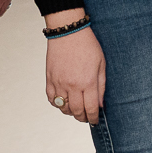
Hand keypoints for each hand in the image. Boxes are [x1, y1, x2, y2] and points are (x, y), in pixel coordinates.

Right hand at [43, 10, 105, 124]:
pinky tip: (64, 102)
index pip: (90, 108)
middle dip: (82, 118)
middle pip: (76, 111)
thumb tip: (100, 104)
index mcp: (87, 82)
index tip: (95, 120)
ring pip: (63, 108)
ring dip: (70, 112)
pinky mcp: (49, 79)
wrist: (68, 32)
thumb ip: (101, 86)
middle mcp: (72, 85)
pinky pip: (51, 99)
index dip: (93, 118)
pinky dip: (57, 104)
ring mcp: (59, 83)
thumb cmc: (88, 45)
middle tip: (86, 118)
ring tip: (76, 110)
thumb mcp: (101, 64)